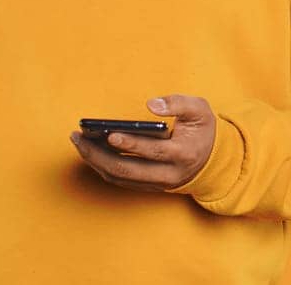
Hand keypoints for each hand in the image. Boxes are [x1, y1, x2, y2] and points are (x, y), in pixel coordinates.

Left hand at [69, 95, 218, 192]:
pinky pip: (120, 180)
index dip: (131, 144)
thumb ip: (178, 103)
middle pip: (128, 169)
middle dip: (99, 154)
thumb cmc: (202, 130)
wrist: (211, 160)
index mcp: (183, 154)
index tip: (109, 133)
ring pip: (120, 177)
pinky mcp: (148, 186)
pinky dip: (102, 167)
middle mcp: (169, 174)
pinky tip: (90, 151)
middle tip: (79, 137)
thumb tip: (151, 105)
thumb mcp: (200, 110)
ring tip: (78, 141)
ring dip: (95, 161)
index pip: (153, 151)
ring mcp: (157, 183)